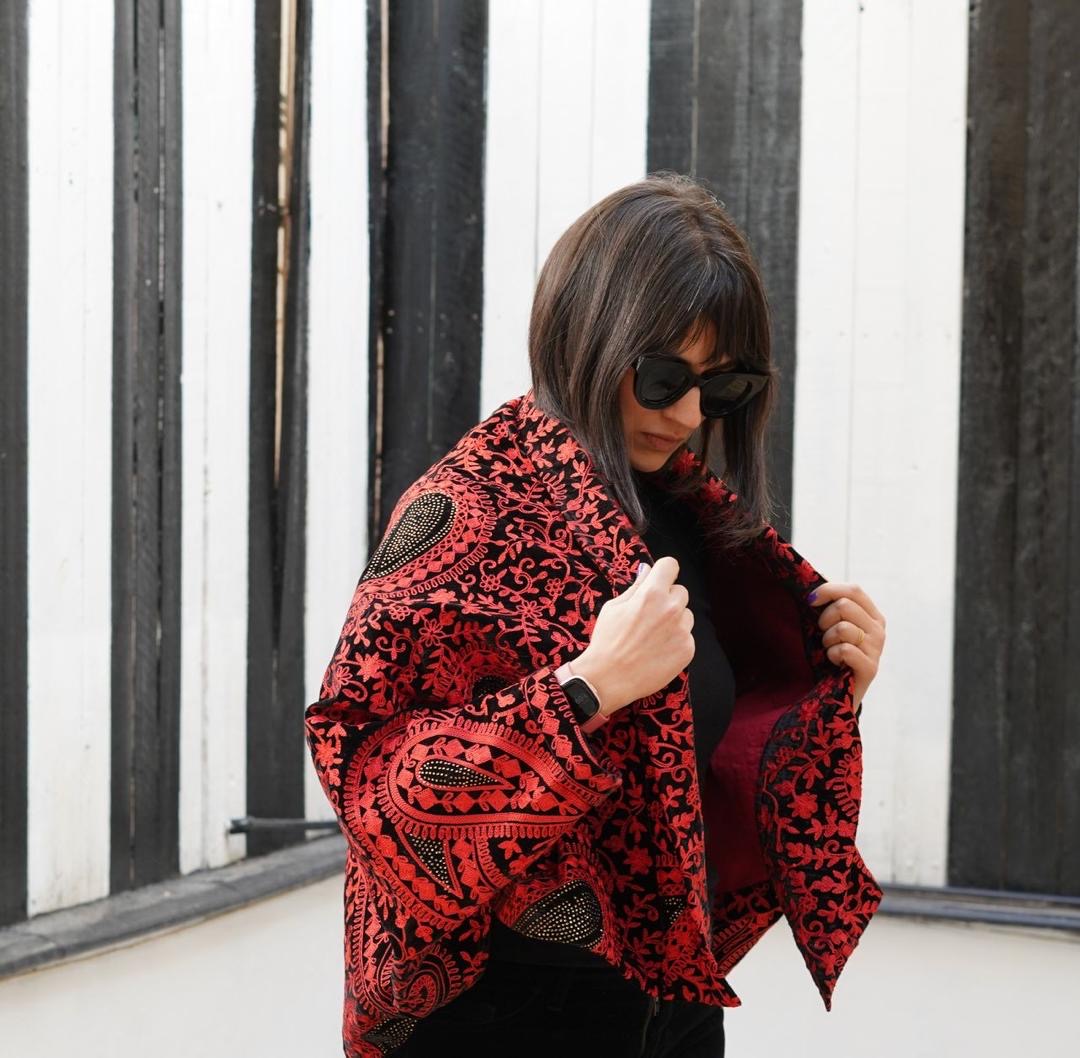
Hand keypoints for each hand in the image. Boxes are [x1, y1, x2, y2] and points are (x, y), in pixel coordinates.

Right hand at [571, 557, 694, 715]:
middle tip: (650, 615)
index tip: (658, 581)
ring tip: (653, 636)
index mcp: (652, 593)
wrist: (609, 678)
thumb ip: (636, 586)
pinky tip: (658, 650)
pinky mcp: (688, 649)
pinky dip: (676, 641)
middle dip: (668, 598)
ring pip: (686, 614)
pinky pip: (687, 636)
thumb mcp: (614, 607)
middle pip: (681, 591)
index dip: (663, 572)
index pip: (670, 565)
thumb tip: (648, 569)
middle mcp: (671, 609)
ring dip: (675, 620)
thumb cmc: (607, 640)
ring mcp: (682, 630)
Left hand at [806, 581, 885, 713]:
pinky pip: (845, 650)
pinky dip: (832, 655)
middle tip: (823, 634)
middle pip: (844, 605)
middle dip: (824, 619)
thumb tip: (814, 582)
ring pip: (843, 628)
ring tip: (831, 650)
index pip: (854, 590)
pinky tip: (836, 662)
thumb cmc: (833, 653)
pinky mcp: (871, 668)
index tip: (810, 600)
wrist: (840, 692)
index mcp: (872, 615)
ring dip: (827, 640)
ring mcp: (877, 649)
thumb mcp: (834, 625)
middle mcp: (878, 629)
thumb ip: (831, 604)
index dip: (828, 590)